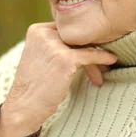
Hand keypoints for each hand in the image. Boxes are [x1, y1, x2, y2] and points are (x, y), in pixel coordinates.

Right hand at [0, 22, 116, 136]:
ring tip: (101, 72)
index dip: (78, 40)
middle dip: (88, 50)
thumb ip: (55, 44)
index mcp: (37, 30)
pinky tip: (112, 60)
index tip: (89, 50)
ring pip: (84, 46)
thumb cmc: (34, 85)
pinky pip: (91, 55)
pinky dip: (103, 58)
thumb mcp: (40, 56)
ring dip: (95, 59)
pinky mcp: (65, 59)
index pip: (67, 29)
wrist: (24, 107)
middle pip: (76, 36)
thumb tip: (84, 39)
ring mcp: (54, 45)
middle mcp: (44, 33)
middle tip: (99, 65)